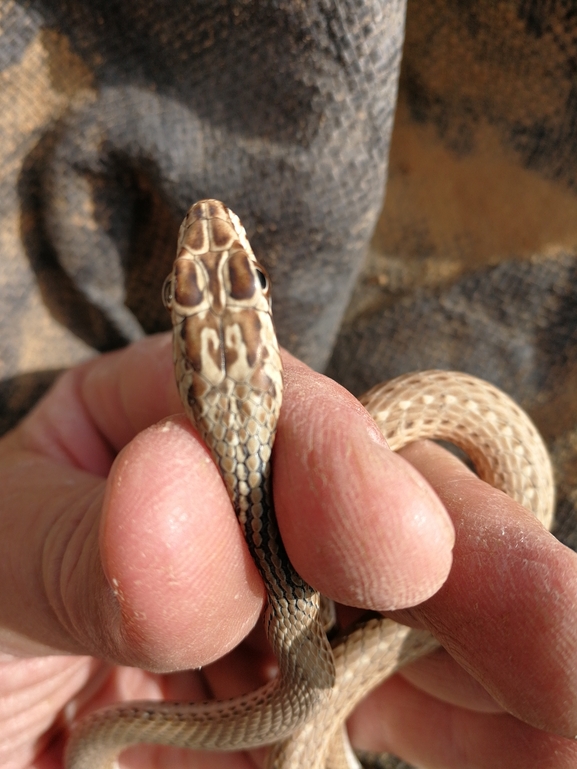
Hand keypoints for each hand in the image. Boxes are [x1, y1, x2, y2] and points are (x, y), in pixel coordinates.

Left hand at [0, 334, 572, 767]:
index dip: (342, 465)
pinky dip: (454, 739)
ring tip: (572, 715)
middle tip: (571, 652)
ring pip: (405, 631)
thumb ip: (78, 548)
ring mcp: (272, 615)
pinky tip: (526, 751)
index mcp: (158, 429)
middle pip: (373, 527)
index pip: (266, 417)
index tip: (401, 545)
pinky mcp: (290, 711)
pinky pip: (379, 717)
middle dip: (481, 580)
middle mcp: (236, 510)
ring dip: (494, 677)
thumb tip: (179, 494)